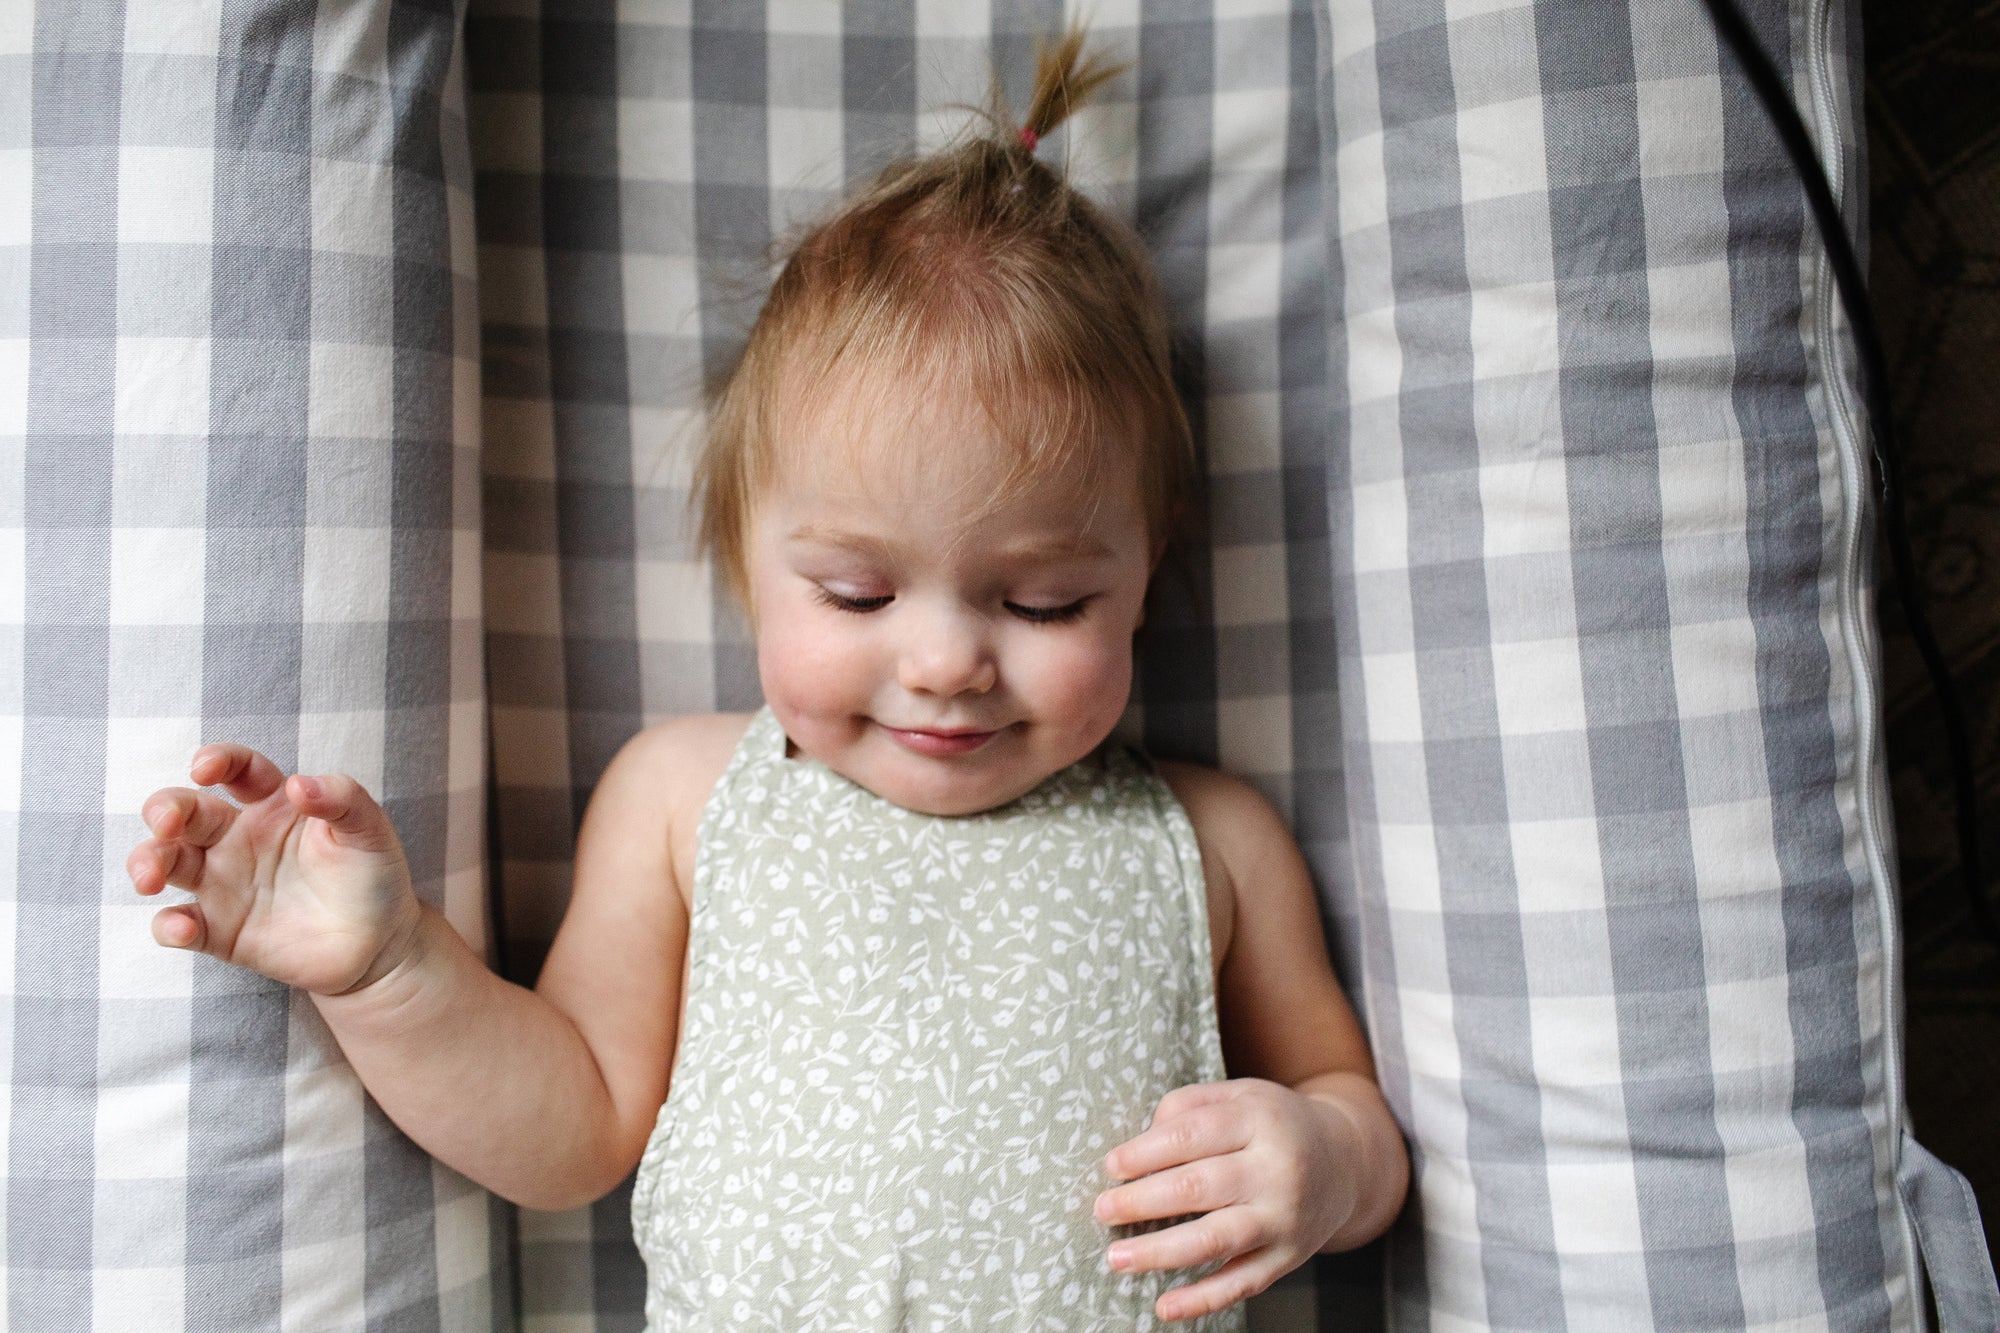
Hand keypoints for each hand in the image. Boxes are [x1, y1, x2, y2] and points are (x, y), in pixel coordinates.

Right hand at [127, 745, 421, 996]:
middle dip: (164, 810)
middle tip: (166, 824)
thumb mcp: (370, 830)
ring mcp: (224, 884)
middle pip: (185, 812)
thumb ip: (342, 799)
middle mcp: (238, 838)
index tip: (204, 768)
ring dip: (147, 862)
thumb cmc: (372, 875)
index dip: (217, 761)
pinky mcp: (219, 931)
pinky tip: (182, 927)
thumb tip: (298, 785)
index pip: (236, 770)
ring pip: (167, 862)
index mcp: (273, 805)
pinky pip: (179, 924)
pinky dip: (169, 925)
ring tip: (150, 877)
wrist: (380, 943)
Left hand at [1094, 1079, 1361, 1322]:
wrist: (1347, 1161)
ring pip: (1216, 1239)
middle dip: (1142, 1201)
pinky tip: (1165, 1306)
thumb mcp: (1241, 1096)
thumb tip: (1140, 1143)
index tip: (1110, 1167)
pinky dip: (1202, 1299)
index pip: (1192, 1135)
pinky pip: (1242, 1283)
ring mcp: (1283, 1218)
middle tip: (1102, 1210)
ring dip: (1160, 1252)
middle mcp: (1276, 1170)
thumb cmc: (1275, 1124)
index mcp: (1259, 1119)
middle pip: (1198, 1187)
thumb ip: (1189, 1106)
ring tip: (1116, 1258)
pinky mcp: (1288, 1257)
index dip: (1145, 1152)